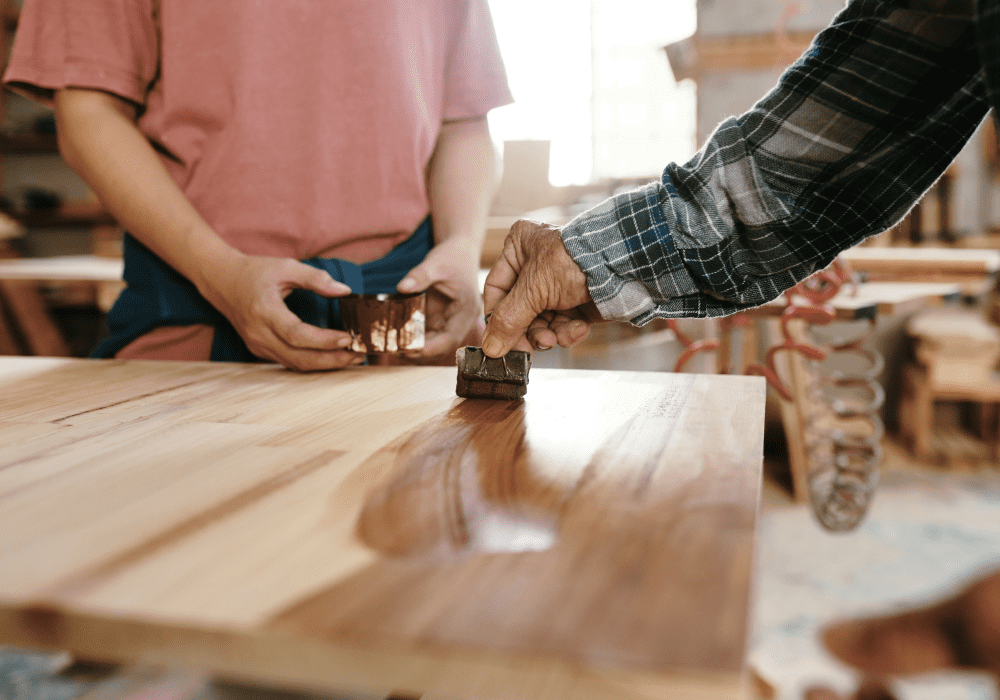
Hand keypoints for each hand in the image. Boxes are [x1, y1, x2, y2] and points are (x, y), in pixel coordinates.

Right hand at [200, 253, 363, 370]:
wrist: (222, 280)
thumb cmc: (254, 271)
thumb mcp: (286, 267)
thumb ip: (315, 278)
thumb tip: (344, 291)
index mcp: (265, 311)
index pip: (298, 335)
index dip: (325, 341)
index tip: (349, 338)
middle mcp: (259, 334)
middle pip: (299, 358)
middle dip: (332, 360)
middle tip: (359, 355)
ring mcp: (257, 345)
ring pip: (295, 365)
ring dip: (325, 365)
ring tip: (351, 358)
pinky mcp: (259, 350)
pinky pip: (289, 362)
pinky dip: (311, 363)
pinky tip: (330, 357)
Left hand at [397, 238, 481, 362]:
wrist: (459, 250)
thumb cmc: (453, 256)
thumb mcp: (437, 262)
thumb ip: (420, 275)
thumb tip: (401, 287)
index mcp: (466, 311)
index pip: (451, 338)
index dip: (431, 348)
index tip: (409, 350)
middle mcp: (460, 321)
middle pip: (442, 345)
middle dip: (419, 351)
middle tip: (394, 350)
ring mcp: (450, 322)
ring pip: (433, 342)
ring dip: (414, 346)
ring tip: (391, 346)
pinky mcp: (440, 319)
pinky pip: (427, 333)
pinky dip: (413, 336)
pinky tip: (395, 336)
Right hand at [481, 219, 600, 357]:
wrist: (624, 265)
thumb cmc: (575, 262)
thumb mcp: (533, 290)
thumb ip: (508, 321)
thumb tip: (490, 349)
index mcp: (519, 249)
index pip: (496, 290)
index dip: (496, 318)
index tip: (498, 343)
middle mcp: (535, 266)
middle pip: (518, 311)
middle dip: (528, 331)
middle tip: (531, 348)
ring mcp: (557, 285)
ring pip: (541, 322)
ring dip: (548, 334)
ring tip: (556, 339)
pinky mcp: (577, 302)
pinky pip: (562, 324)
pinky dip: (568, 332)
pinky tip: (578, 330)